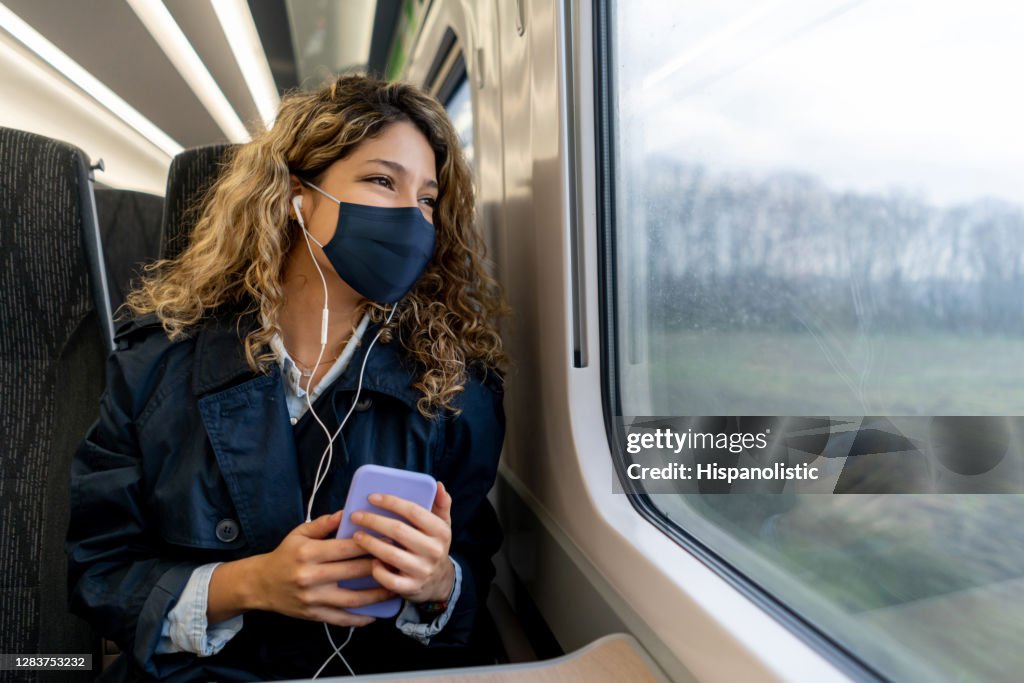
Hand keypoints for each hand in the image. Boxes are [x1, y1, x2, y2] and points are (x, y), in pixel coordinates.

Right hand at [242, 511, 395, 626]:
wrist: (261, 585)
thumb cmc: (285, 555)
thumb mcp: (299, 533)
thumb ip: (324, 523)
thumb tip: (347, 512)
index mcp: (309, 553)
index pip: (346, 548)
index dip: (370, 544)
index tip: (390, 540)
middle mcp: (311, 576)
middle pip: (354, 572)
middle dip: (380, 566)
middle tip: (400, 562)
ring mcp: (313, 598)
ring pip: (353, 599)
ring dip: (378, 594)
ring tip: (396, 587)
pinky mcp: (314, 615)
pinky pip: (342, 618)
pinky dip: (361, 618)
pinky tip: (376, 613)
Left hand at [350, 482, 454, 603]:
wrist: (440, 582)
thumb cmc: (433, 546)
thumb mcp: (443, 525)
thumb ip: (441, 504)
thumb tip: (438, 484)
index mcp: (440, 532)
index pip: (414, 511)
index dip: (391, 502)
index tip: (371, 497)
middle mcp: (434, 551)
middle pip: (398, 531)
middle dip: (374, 521)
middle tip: (355, 516)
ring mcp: (422, 570)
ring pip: (391, 555)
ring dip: (370, 543)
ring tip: (356, 535)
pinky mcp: (411, 588)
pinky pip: (389, 579)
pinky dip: (377, 570)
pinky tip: (371, 561)